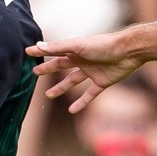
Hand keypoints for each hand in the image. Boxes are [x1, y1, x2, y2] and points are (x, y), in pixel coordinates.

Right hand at [30, 33, 146, 113]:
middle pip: (61, 66)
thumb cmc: (103, 44)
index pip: (54, 51)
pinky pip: (89, 94)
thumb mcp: (78, 45)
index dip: (41, 52)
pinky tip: (72, 110)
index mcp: (75, 49)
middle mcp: (82, 60)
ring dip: (61, 88)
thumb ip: (58, 47)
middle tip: (35, 74)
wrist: (128, 51)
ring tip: (49, 95)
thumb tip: (38, 46)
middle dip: (48, 70)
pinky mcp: (101, 82)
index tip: (28, 53)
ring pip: (72, 81)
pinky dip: (81, 102)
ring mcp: (91, 72)